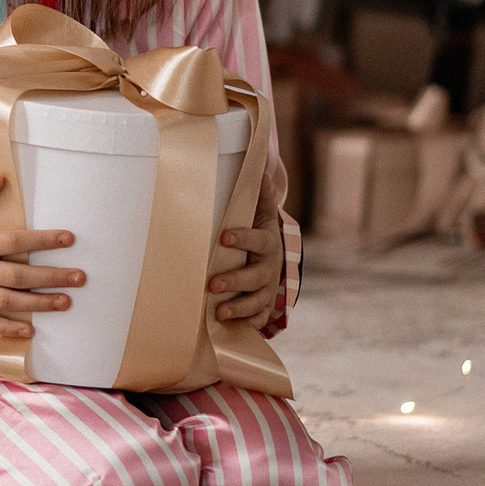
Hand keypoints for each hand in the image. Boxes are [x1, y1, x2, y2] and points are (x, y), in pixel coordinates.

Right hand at [0, 173, 79, 340]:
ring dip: (39, 303)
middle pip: (18, 276)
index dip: (43, 241)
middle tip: (80, 277)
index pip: (14, 241)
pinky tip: (30, 330)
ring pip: (8, 301)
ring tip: (66, 302)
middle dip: (52, 277)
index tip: (69, 239)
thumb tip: (1, 179)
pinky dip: (8, 329)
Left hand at [210, 154, 287, 325]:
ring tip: (218, 312)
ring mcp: (268, 289)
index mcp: (267, 241)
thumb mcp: (260, 207)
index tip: (223, 237)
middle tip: (212, 283)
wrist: (272, 254)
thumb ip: (258, 187)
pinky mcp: (263, 306)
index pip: (258, 239)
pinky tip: (229, 328)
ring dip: (238, 307)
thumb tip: (259, 157)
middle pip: (256, 276)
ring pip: (257, 301)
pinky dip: (247, 324)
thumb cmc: (258, 228)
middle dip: (235, 280)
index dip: (243, 238)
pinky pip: (258, 318)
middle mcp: (270, 267)